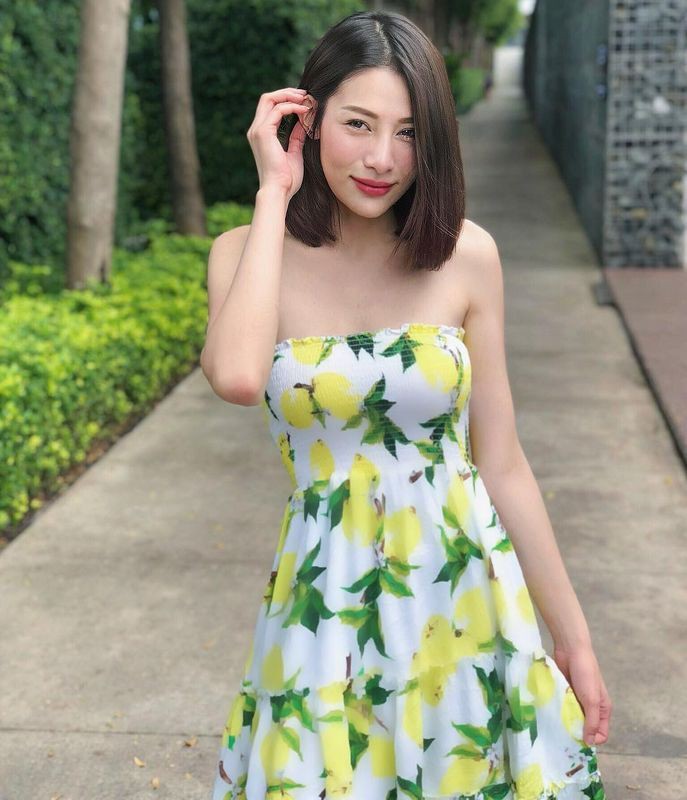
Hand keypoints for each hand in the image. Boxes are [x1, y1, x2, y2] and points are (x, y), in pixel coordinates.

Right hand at [246, 86, 312, 201]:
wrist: (279, 191)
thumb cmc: (287, 179)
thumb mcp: (294, 153)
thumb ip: (296, 137)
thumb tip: (303, 124)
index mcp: (261, 135)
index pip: (269, 107)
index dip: (286, 100)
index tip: (304, 102)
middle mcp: (256, 130)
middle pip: (267, 98)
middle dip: (287, 93)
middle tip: (306, 95)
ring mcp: (258, 130)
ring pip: (270, 99)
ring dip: (290, 96)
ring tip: (307, 100)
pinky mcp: (263, 133)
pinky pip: (278, 110)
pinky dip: (292, 107)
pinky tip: (305, 111)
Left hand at [553, 642, 611, 745]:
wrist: (570, 650)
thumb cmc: (585, 673)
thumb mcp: (591, 700)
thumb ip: (592, 722)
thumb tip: (590, 743)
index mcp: (602, 709)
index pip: (601, 733)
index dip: (592, 740)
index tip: (577, 741)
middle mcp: (591, 706)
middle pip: (585, 727)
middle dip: (576, 732)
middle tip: (563, 736)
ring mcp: (577, 699)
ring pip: (572, 718)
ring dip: (565, 721)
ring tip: (555, 725)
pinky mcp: (566, 692)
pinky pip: (563, 707)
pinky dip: (558, 711)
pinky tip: (550, 714)